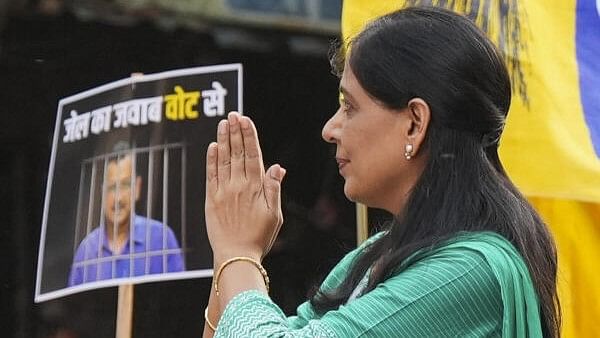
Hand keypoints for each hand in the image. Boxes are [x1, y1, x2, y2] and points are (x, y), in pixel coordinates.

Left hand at [205, 112, 285, 263]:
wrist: (236, 256)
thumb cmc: (259, 237)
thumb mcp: (275, 215)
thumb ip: (274, 188)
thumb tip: (278, 167)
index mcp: (255, 188)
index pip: (253, 155)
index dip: (249, 136)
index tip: (246, 120)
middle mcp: (238, 186)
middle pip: (237, 153)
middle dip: (236, 132)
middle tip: (233, 114)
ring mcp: (223, 191)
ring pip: (223, 159)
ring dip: (223, 140)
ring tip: (223, 123)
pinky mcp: (211, 199)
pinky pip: (211, 174)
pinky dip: (211, 159)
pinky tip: (213, 146)